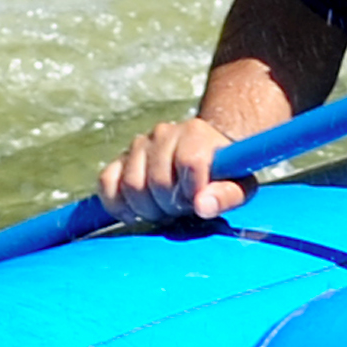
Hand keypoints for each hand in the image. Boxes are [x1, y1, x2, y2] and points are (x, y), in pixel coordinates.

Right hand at [99, 114, 255, 225]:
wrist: (206, 154)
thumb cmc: (225, 174)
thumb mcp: (239, 187)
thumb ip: (225, 196)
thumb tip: (202, 206)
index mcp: (196, 134)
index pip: (189, 163)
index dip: (192, 191)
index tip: (198, 200)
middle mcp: (165, 132)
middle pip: (157, 180)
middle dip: (169, 206)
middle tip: (181, 209)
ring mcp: (140, 144)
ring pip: (130, 184)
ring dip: (146, 208)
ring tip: (164, 209)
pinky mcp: (121, 158)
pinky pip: (106, 181)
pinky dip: (116, 204)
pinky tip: (133, 214)